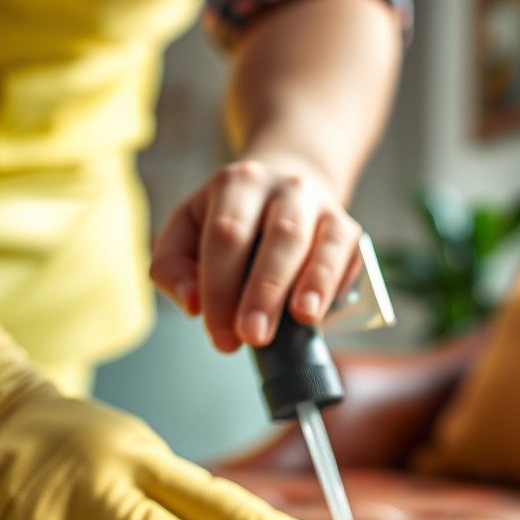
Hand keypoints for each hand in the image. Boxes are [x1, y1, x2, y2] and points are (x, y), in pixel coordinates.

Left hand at [150, 154, 361, 351]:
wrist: (284, 185)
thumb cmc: (230, 219)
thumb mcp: (186, 231)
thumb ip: (172, 267)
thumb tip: (192, 304)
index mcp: (235, 184)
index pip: (225, 235)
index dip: (220, 288)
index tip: (220, 334)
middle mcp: (283, 187)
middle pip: (278, 237)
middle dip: (264, 291)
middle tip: (253, 335)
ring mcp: (320, 205)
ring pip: (320, 243)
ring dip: (312, 283)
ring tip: (302, 317)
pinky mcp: (347, 227)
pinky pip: (346, 255)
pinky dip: (334, 283)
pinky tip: (320, 309)